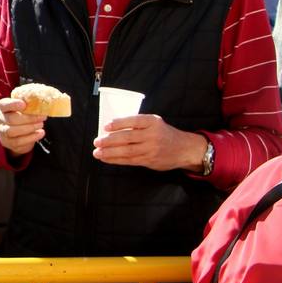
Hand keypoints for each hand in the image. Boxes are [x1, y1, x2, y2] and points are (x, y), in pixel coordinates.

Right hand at [0, 96, 46, 155]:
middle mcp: (1, 119)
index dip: (13, 104)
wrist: (17, 134)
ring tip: (41, 124)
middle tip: (42, 117)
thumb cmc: (22, 116)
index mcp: (4, 108)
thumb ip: (30, 103)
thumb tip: (43, 99)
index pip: (4, 105)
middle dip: (29, 118)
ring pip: (13, 131)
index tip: (24, 104)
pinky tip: (40, 133)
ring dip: (30, 128)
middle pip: (11, 119)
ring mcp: (3, 132)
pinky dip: (31, 137)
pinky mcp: (8, 143)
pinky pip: (18, 141)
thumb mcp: (24, 108)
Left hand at [93, 115, 207, 171]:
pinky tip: (106, 158)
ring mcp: (151, 149)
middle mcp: (152, 135)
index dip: (118, 123)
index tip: (106, 126)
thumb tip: (111, 128)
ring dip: (109, 152)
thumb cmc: (164, 133)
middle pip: (127, 138)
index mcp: (153, 122)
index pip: (133, 121)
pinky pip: (129, 161)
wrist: (184, 149)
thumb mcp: (154, 123)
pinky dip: (116, 160)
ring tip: (97, 152)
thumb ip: (137, 124)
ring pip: (127, 151)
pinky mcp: (149, 160)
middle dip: (109, 140)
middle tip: (97, 141)